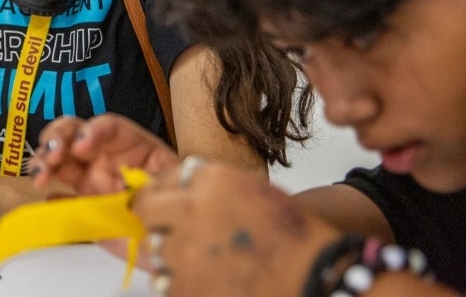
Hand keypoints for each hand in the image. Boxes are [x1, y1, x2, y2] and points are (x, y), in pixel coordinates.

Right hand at [31, 113, 179, 195]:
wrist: (174, 237)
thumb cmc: (179, 202)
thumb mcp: (176, 185)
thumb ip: (157, 180)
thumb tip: (135, 183)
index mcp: (130, 145)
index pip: (108, 126)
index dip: (92, 130)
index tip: (82, 146)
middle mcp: (105, 156)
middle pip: (73, 133)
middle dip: (57, 138)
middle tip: (52, 156)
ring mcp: (90, 179)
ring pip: (59, 159)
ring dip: (43, 161)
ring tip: (40, 176)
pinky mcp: (81, 203)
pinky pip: (57, 196)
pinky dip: (46, 195)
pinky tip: (44, 196)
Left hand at [134, 158, 339, 296]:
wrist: (316, 278)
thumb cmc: (297, 240)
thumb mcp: (254, 193)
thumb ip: (213, 188)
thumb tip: (185, 193)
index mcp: (211, 180)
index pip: (163, 179)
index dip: (163, 193)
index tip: (165, 203)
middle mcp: (191, 209)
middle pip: (149, 211)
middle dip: (159, 221)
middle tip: (175, 233)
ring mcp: (184, 249)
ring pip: (156, 248)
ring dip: (172, 254)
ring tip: (204, 263)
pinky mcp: (184, 286)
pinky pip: (166, 282)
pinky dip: (181, 283)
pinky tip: (207, 283)